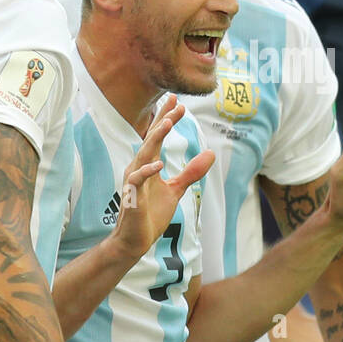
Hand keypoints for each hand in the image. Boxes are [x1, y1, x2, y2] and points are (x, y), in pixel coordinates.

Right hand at [108, 96, 214, 263]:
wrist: (135, 240)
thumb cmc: (151, 214)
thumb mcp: (176, 190)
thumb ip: (191, 172)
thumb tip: (210, 153)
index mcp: (148, 164)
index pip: (157, 137)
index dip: (166, 118)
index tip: (177, 101)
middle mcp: (139, 168)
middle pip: (151, 139)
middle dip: (163, 120)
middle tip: (176, 103)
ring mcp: (134, 182)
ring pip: (144, 154)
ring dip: (155, 138)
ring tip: (167, 123)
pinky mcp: (132, 197)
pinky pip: (137, 180)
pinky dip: (147, 171)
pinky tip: (158, 163)